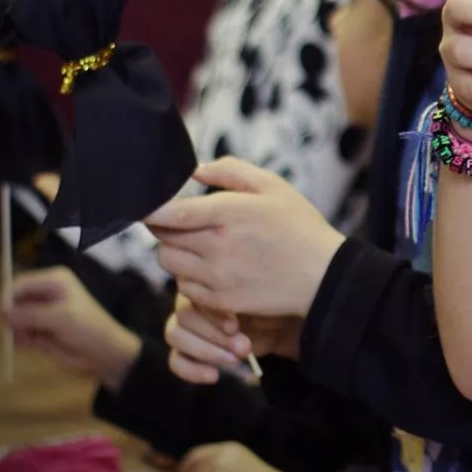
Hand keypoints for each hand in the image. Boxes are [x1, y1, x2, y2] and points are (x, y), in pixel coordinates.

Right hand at [2, 267, 141, 391]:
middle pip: (15, 299)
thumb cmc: (87, 329)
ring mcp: (41, 311)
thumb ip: (31, 315)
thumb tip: (4, 313)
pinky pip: (19, 331)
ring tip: (30, 339)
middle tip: (19, 330)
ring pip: (14, 317)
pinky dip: (22, 337)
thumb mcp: (60, 318)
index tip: (4, 314)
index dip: (9, 296)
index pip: (20, 282)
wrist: (102, 353)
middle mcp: (45, 292)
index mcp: (54, 280)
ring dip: (17, 329)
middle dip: (13, 315)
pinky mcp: (39, 328)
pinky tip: (32, 344)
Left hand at [145, 158, 343, 317]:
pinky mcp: (221, 300)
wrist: (324, 276)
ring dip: (175, 252)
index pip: (169, 212)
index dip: (151, 208)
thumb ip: (231, 171)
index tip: (148, 204)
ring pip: (169, 263)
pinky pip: (185, 288)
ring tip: (196, 246)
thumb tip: (196, 170)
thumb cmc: (299, 226)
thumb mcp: (273, 185)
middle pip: (162, 239)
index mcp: (228, 214)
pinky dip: (190, 276)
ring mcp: (217, 277)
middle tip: (180, 223)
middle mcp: (216, 246)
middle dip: (165, 228)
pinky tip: (211, 268)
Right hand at [164, 296, 303, 385]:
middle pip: (184, 316)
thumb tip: (230, 313)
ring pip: (175, 335)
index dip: (211, 313)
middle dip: (214, 335)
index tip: (235, 326)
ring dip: (205, 351)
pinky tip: (214, 376)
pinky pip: (176, 359)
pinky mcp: (192, 349)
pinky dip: (191, 369)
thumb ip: (240, 293)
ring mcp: (190, 324)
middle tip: (244, 347)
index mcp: (206, 279)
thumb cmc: (276, 300)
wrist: (288, 321)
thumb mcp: (262, 295)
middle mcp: (194, 299)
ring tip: (236, 359)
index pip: (191, 292)